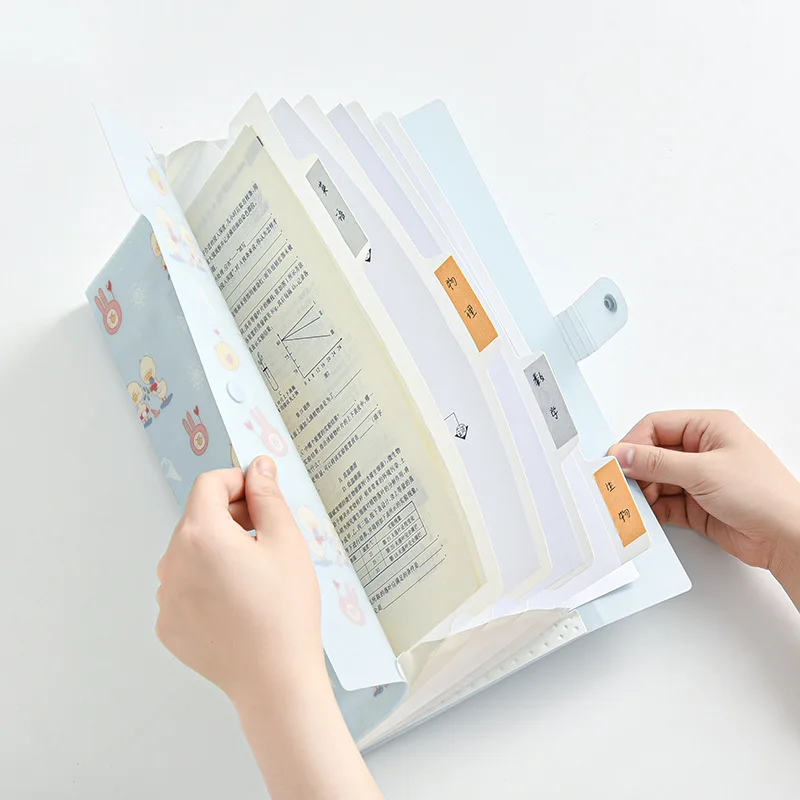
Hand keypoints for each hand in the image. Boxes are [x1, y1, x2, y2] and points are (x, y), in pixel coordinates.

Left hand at [156, 459, 382, 798]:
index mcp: (199, 534)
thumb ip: (267, 496)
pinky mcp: (168, 626)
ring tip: (256, 575)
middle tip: (268, 535)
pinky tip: (239, 603)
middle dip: (231, 516)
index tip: (263, 495)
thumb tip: (258, 466)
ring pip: (191, 553)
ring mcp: (165, 597)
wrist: (275, 680)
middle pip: (198, 518)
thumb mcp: (286, 542)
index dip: (239, 481)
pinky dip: (208, 583)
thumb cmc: (286, 609)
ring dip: (219, 550)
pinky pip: (185, 588)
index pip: (209, 483)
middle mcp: (171, 562)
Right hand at [609, 410, 799, 592]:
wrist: (787, 537)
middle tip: (619, 486)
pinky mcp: (698, 505)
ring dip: (642, 492)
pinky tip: (646, 516)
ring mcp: (700, 478)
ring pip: (656, 480)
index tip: (616, 461)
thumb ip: (657, 463)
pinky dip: (653, 510)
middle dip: (635, 470)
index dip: (633, 443)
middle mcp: (703, 450)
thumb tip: (623, 454)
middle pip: (653, 454)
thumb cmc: (763, 494)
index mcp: (709, 427)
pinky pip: (665, 503)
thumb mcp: (703, 471)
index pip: (657, 426)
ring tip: (632, 504)